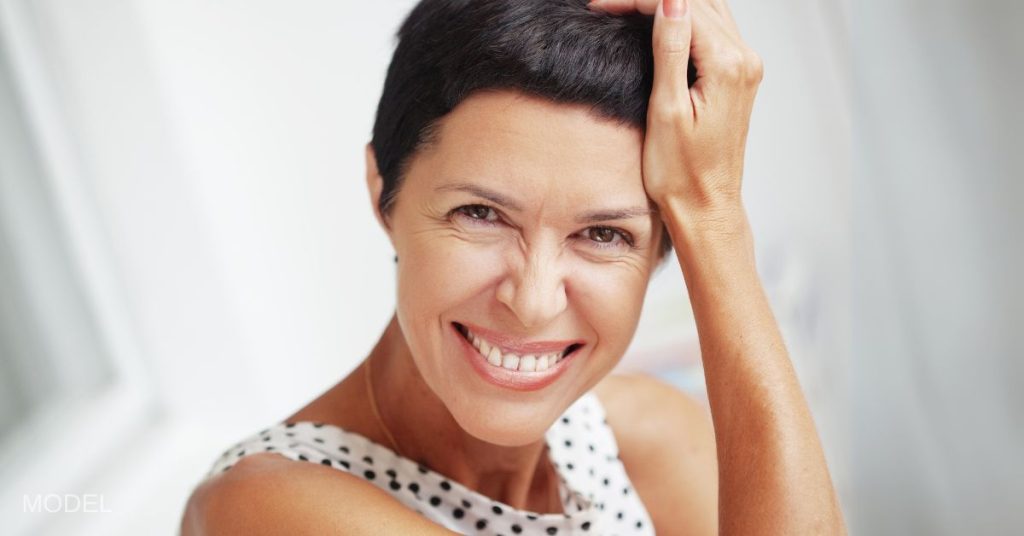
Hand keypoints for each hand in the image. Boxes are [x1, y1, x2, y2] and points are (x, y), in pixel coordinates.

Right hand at [589, 0, 762, 214]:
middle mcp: (744, 60)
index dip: (637, 1)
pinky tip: (658, 23)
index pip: (681, 7)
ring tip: (626, 10)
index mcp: (727, 66)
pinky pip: (714, 28)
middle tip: (608, 6)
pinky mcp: (737, 75)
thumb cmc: (681, 172)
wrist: (705, 205)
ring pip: (709, 10)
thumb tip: (670, 2)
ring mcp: (744, 67)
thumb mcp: (667, 110)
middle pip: (698, 2)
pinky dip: (685, 18)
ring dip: (668, 5)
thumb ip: (670, 51)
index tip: (600, 7)